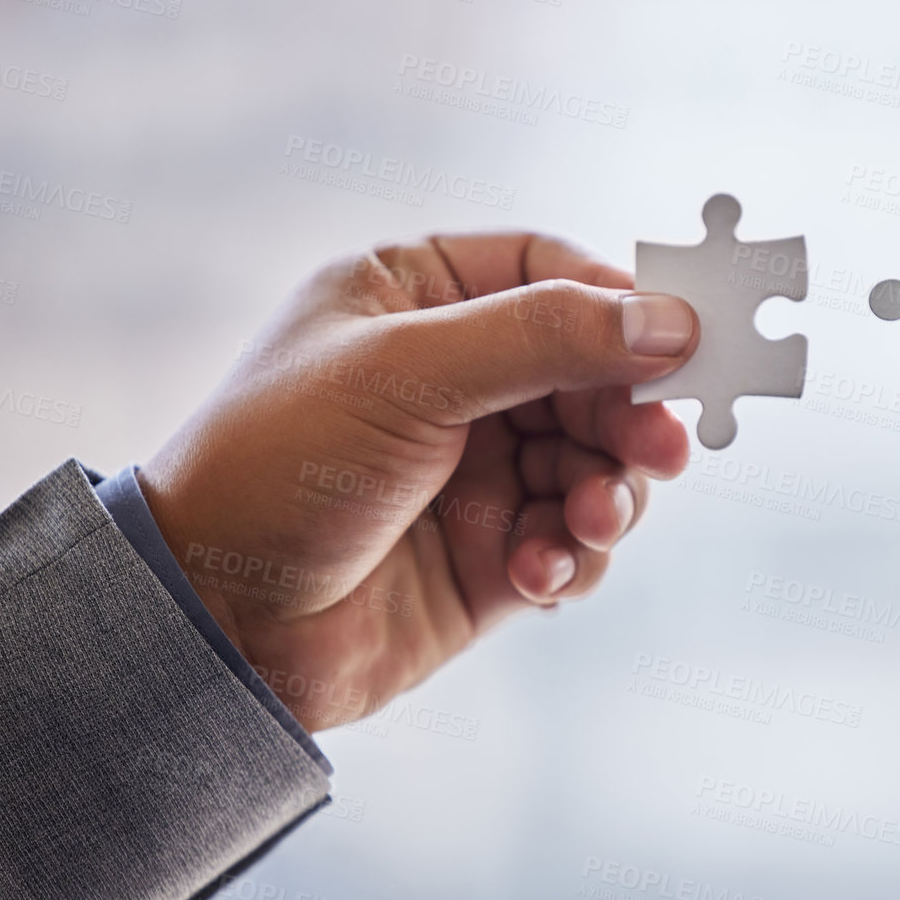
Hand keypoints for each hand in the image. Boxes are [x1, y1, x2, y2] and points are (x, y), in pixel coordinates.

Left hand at [138, 232, 697, 732]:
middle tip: (661, 451)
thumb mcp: (408, 373)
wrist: (215, 624)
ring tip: (590, 522)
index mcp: (418, 299)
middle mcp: (455, 379)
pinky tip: (536, 573)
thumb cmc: (276, 466)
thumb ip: (544, 337)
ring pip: (598, 463)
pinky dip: (572, 556)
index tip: (684, 345)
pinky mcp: (492, 554)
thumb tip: (671, 321)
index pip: (552, 274)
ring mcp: (478, 469)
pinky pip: (573, 541)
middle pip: (594, 375)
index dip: (623, 306)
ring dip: (610, 494)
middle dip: (629, 417)